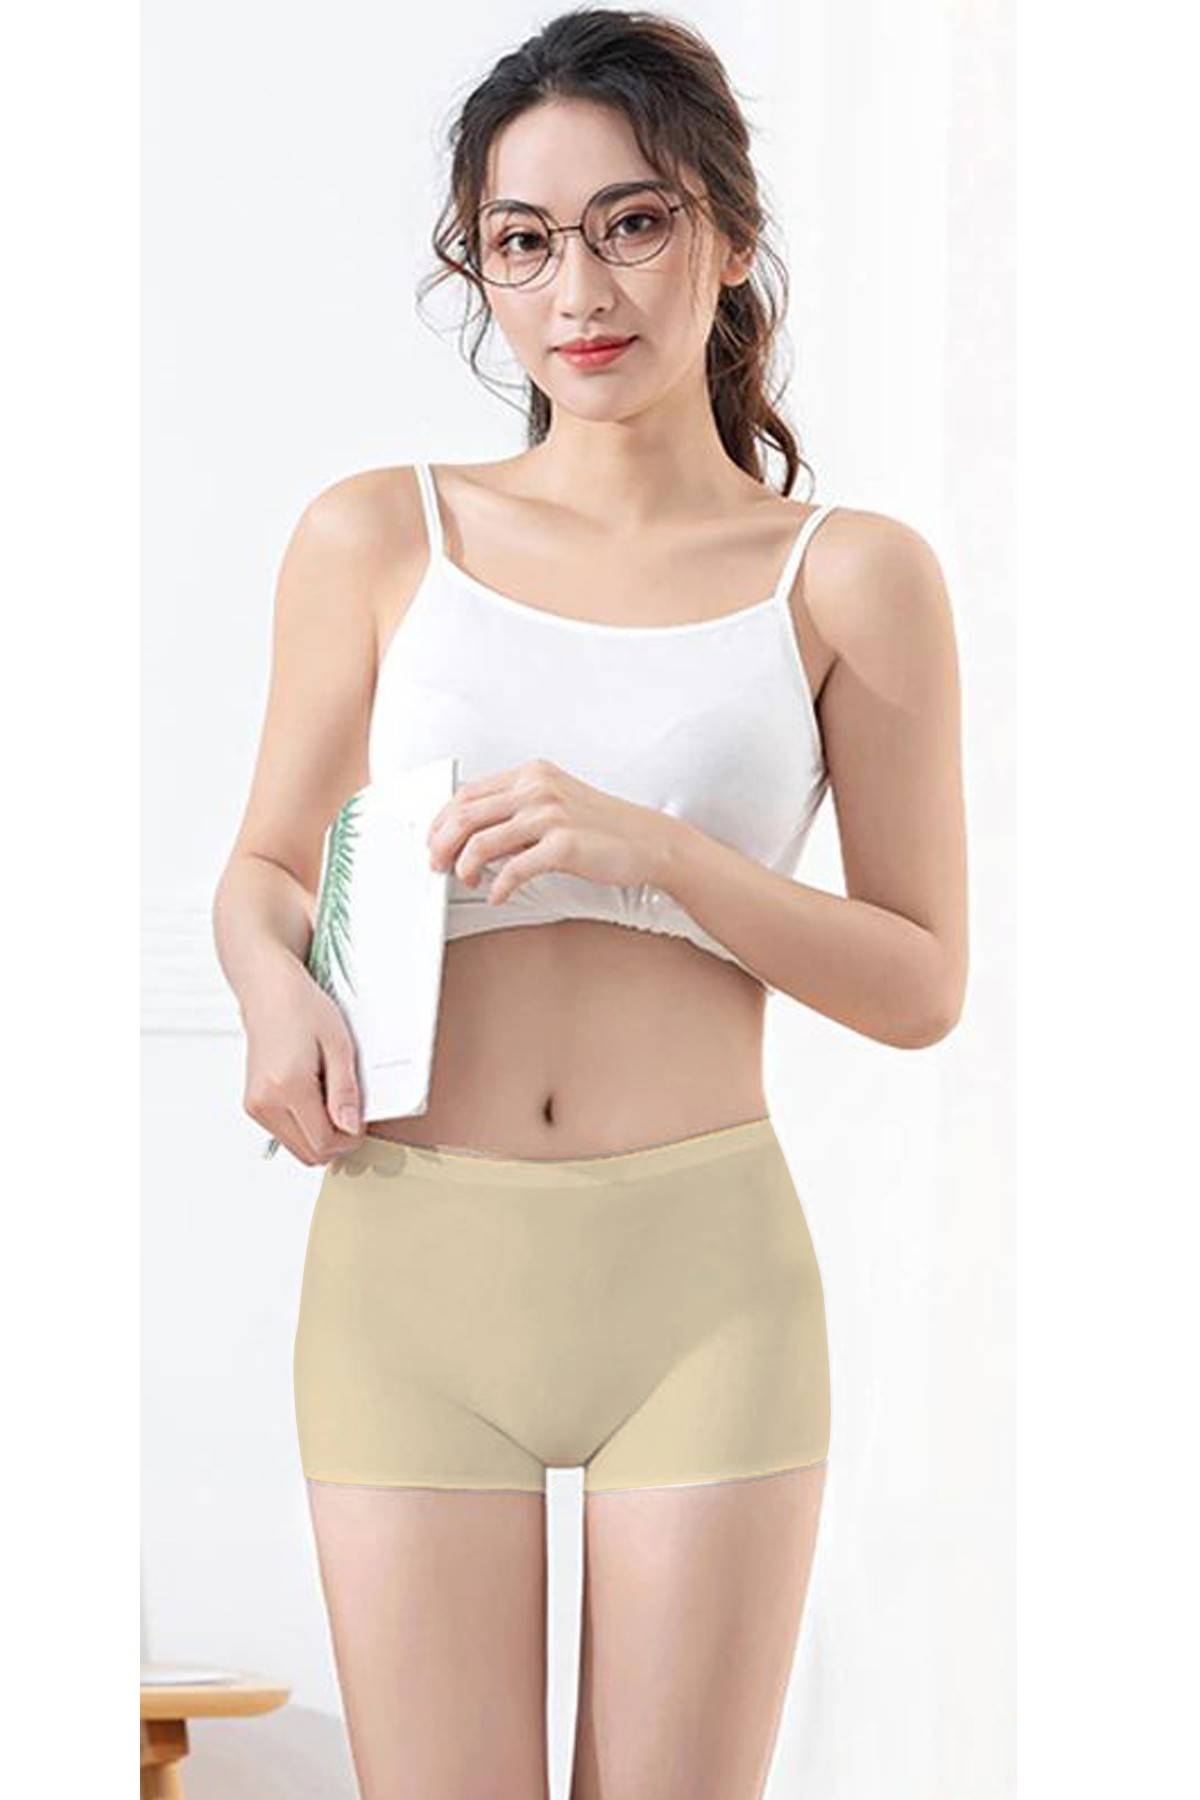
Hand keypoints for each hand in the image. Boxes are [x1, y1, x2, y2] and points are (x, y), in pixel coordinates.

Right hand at [241, 955, 366, 1165]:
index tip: (361, 1118)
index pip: (323, 1142)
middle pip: (309, 1154)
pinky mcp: (252, 1104)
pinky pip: (287, 1134)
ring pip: (298, 1148)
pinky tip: (314, 1094)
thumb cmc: (302, 1008)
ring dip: (320, 1134)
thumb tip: (351, 1129)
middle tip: (349, 1109)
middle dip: (336, 1140)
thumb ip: (345, 1091)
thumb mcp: (339, 1045)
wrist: (269, 991)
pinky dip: (305, 1125)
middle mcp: (264, 1102)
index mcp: (286, 1087)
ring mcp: (254, 1106)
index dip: (350, 1138)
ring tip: (329, 1095)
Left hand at [427, 758, 679, 905]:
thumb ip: (518, 811)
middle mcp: (537, 789)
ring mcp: (550, 815)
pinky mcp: (563, 845)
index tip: (434, 840)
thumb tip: (474, 835)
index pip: (468, 793)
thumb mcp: (556, 803)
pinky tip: (498, 894)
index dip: (442, 820)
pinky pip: (512, 870)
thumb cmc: (603, 826)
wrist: (649, 840)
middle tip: (438, 864)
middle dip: (442, 844)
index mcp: (532, 774)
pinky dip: (498, 887)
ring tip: (467, 881)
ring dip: (464, 867)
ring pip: (481, 842)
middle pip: (466, 815)